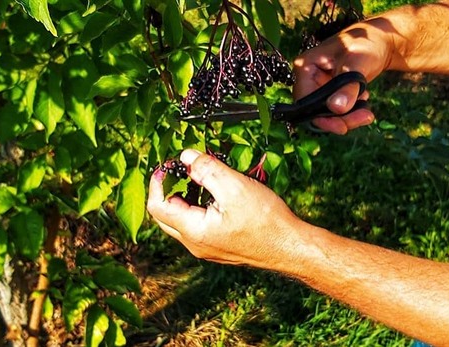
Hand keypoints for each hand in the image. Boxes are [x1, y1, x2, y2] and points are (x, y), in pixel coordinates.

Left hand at [146, 149, 302, 268]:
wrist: (290, 248)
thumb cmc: (267, 222)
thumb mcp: (235, 187)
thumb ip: (207, 170)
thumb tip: (185, 157)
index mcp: (194, 231)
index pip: (158, 206)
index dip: (158, 182)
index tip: (167, 164)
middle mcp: (196, 244)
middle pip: (166, 215)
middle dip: (169, 189)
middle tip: (181, 168)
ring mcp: (207, 247)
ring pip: (182, 220)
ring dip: (185, 196)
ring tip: (201, 176)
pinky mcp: (219, 246)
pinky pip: (198, 225)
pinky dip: (199, 206)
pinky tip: (216, 192)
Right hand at [293, 21, 391, 133]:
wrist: (379, 41)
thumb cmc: (366, 43)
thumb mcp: (358, 63)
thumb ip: (347, 87)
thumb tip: (336, 108)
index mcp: (306, 66)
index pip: (304, 101)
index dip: (321, 118)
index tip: (343, 127)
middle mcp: (308, 77)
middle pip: (315, 110)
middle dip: (339, 119)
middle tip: (364, 118)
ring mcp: (318, 85)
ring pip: (326, 113)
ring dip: (347, 118)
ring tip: (367, 112)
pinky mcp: (329, 91)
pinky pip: (335, 109)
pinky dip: (350, 113)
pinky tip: (364, 102)